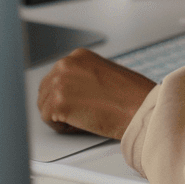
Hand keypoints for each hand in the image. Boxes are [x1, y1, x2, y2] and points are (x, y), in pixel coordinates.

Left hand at [37, 48, 154, 138]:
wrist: (140, 107)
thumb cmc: (131, 95)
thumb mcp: (105, 73)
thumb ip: (84, 77)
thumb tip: (73, 90)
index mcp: (79, 56)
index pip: (56, 76)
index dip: (66, 94)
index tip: (75, 103)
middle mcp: (66, 64)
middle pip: (45, 90)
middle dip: (58, 105)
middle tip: (78, 115)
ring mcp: (60, 82)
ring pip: (44, 105)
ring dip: (59, 116)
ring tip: (83, 118)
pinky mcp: (58, 102)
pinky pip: (47, 120)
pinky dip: (62, 127)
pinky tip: (81, 123)